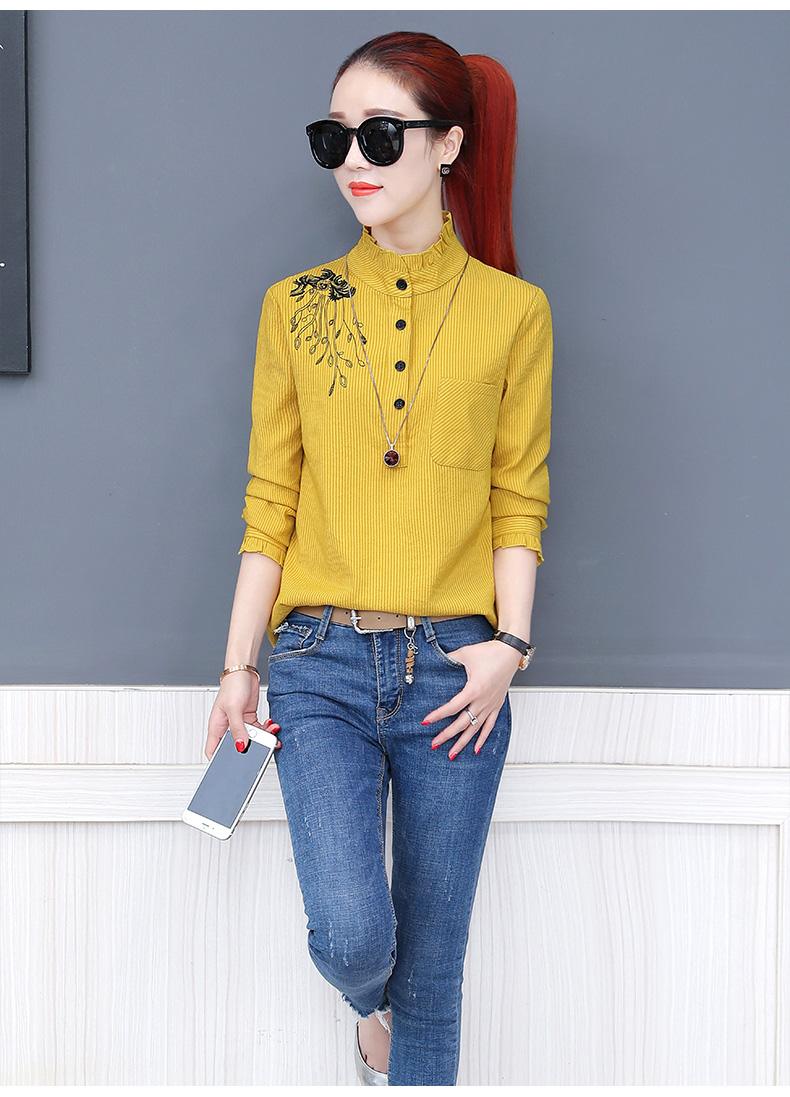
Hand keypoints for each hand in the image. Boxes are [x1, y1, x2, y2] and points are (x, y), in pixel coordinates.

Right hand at [205, 670, 279, 759]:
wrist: (244, 672)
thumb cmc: (232, 686)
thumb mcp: (233, 708)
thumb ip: (237, 728)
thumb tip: (240, 745)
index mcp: (216, 727)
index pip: (213, 750)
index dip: (218, 761)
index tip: (229, 768)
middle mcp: (227, 727)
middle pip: (236, 746)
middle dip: (249, 749)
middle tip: (261, 750)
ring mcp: (239, 723)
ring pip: (251, 739)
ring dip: (262, 738)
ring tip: (271, 734)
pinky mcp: (249, 719)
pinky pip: (259, 730)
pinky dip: (266, 730)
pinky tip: (271, 726)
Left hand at [423, 640, 521, 758]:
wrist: (510, 652)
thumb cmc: (490, 652)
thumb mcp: (465, 653)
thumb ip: (448, 659)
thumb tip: (433, 659)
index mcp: (475, 689)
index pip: (453, 707)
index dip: (438, 715)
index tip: (426, 721)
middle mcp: (483, 700)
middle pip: (462, 723)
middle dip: (447, 735)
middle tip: (434, 743)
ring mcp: (491, 705)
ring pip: (475, 728)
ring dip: (463, 742)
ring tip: (452, 754)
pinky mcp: (496, 705)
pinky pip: (489, 725)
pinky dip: (483, 738)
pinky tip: (476, 749)